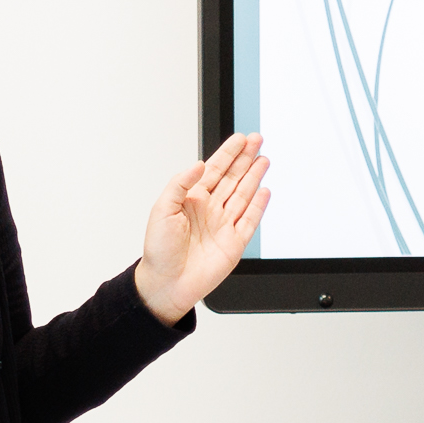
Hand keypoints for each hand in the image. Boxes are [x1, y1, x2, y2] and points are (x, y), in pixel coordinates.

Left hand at [133, 134, 269, 322]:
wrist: (166, 284)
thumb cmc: (159, 251)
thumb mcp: (161, 210)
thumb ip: (180, 185)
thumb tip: (198, 165)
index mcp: (192, 200)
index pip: (214, 170)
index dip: (228, 153)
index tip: (240, 138)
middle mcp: (210, 210)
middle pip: (233, 178)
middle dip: (245, 158)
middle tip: (257, 140)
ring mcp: (223, 226)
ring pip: (244, 195)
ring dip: (254, 177)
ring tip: (264, 159)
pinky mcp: (234, 244)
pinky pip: (250, 221)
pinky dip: (259, 206)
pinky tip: (264, 191)